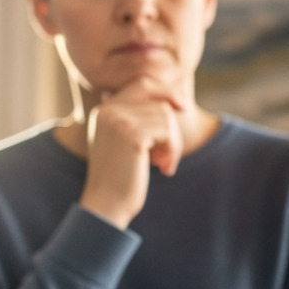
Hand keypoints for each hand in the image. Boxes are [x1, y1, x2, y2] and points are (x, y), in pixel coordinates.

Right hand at [78, 80, 186, 228]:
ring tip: (163, 162)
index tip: (183, 107)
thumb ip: (141, 119)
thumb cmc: (122, 177)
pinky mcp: (131, 134)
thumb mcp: (128, 142)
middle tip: (183, 124)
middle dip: (173, 105)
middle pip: (154, 90)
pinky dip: (172, 150)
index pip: (142, 83)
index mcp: (104, 109)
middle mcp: (108, 109)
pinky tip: (164, 168)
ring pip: (165, 113)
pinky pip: (167, 130)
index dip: (166, 91)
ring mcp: (118, 120)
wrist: (107, 204)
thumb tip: (172, 100)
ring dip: (173, 140)